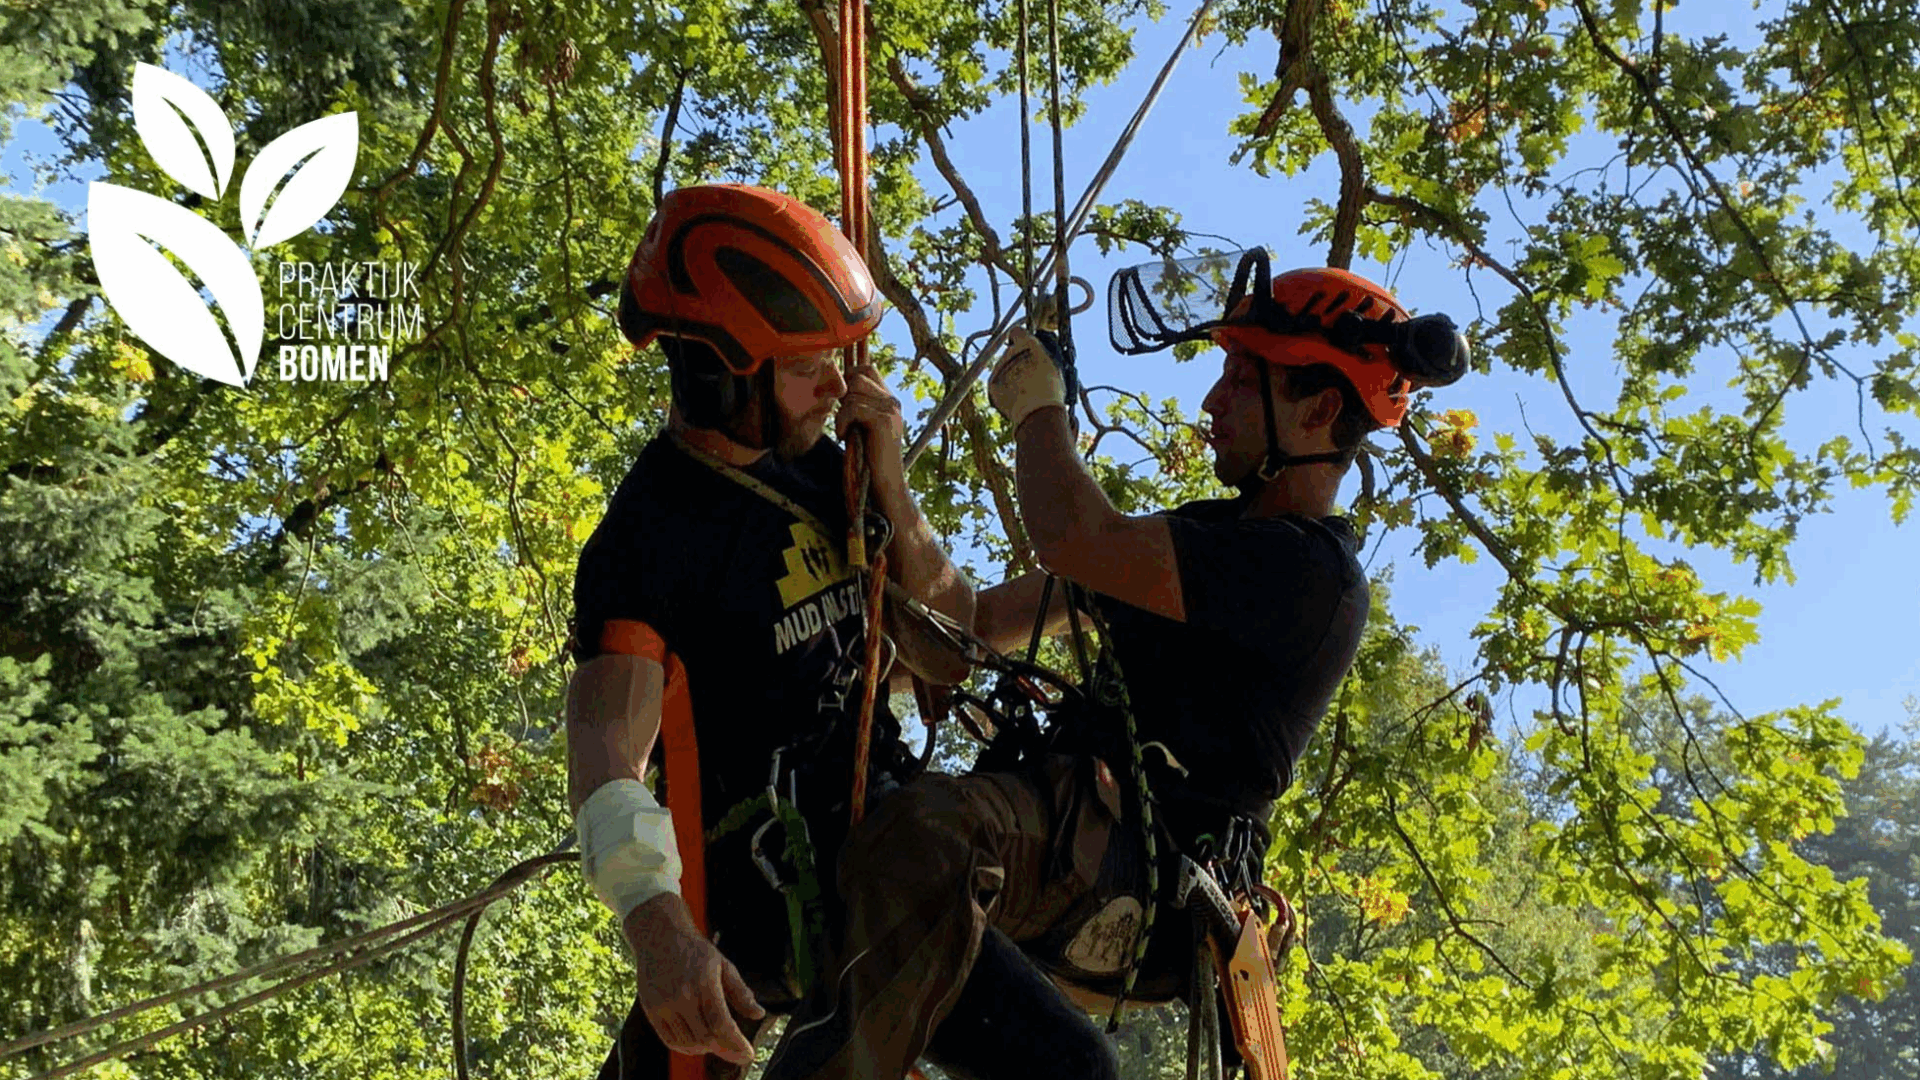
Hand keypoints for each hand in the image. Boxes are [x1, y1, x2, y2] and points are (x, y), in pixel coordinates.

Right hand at [623, 893, 764, 1066]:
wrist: (660, 937)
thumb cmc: (695, 951)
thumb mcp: (724, 965)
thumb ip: (741, 992)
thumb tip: (759, 1014)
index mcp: (704, 983)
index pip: (721, 1024)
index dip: (736, 1044)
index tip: (748, 1054)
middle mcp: (682, 996)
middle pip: (706, 1038)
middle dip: (725, 1049)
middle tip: (737, 1051)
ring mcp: (664, 1005)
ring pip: (688, 1043)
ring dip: (706, 1049)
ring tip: (719, 1045)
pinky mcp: (651, 1011)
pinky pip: (670, 1040)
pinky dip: (686, 1048)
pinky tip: (698, 1044)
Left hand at [834, 361, 905, 486]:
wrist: (885, 483)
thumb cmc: (868, 458)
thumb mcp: (862, 426)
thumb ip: (856, 406)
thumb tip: (838, 388)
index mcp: (889, 400)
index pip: (867, 368)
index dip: (849, 378)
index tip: (842, 403)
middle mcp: (892, 400)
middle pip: (857, 376)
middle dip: (843, 397)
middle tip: (843, 420)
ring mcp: (890, 409)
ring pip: (853, 391)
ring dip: (841, 412)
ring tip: (844, 432)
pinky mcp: (883, 420)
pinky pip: (853, 407)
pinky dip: (842, 421)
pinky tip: (843, 436)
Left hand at [988, 328, 1068, 434]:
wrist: (1037, 413)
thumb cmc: (1052, 389)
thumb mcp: (1055, 363)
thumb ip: (1045, 350)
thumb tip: (1041, 343)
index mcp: (1026, 344)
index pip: (1017, 331)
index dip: (1021, 339)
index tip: (1026, 347)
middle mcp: (1009, 352)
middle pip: (1011, 352)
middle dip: (1018, 360)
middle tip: (1031, 375)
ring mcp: (998, 368)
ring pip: (1004, 368)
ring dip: (1012, 375)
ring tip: (1026, 390)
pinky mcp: (991, 384)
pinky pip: (998, 383)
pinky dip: (1005, 388)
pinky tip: (1018, 398)